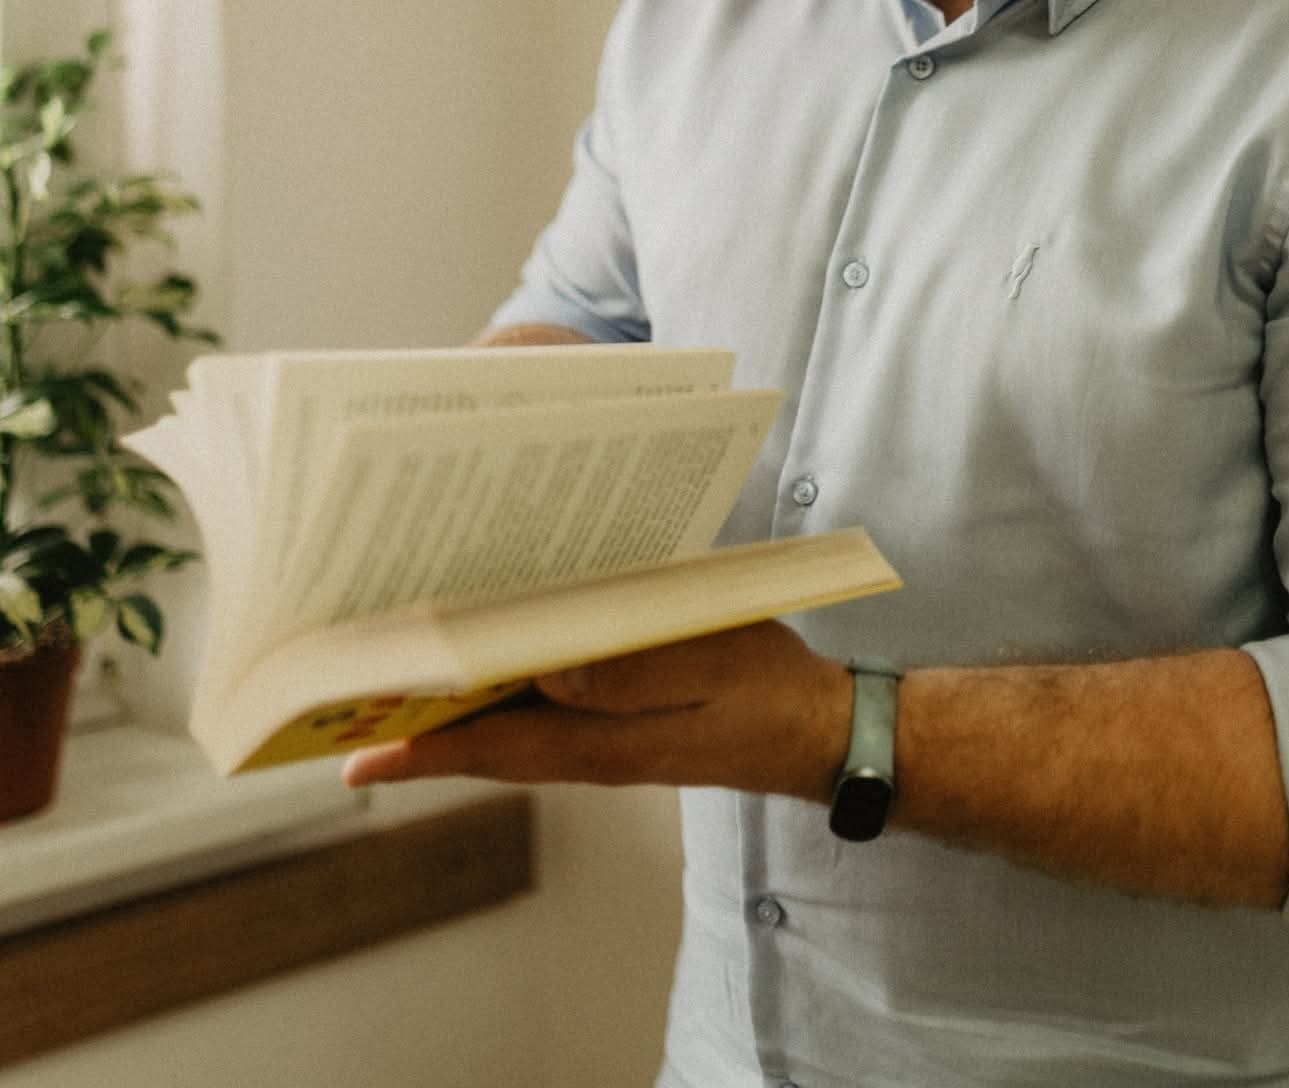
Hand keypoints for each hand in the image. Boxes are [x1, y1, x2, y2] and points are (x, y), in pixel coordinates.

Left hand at [342, 619, 851, 801]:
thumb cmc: (765, 692)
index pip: (492, 748)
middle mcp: (588, 747)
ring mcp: (602, 738)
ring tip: (395, 674)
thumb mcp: (705, 665)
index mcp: (601, 741)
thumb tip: (546, 671)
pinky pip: (541, 712)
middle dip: (418, 722)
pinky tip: (491, 653)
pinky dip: (504, 687)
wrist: (818, 730)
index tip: (355, 756)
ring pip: (507, 726)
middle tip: (349, 701)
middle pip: (484, 740)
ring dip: (453, 704)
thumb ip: (627, 674)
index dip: (421, 751)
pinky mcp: (618, 721)